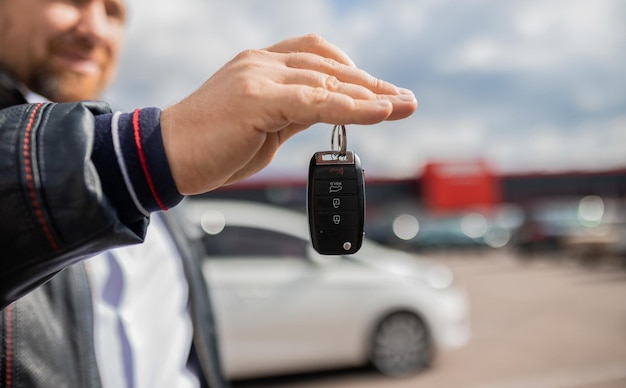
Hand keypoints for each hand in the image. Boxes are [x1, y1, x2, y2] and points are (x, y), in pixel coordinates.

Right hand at [160, 34, 416, 194]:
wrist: (166, 156)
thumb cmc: (212, 145)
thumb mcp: (263, 125)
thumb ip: (294, 113)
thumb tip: (329, 114)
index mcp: (261, 65)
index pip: (318, 57)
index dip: (354, 74)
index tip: (383, 93)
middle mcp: (262, 63)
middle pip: (330, 65)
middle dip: (373, 84)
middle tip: (406, 100)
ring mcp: (259, 77)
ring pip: (327, 82)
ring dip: (371, 95)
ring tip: (403, 106)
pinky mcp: (258, 100)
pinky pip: (316, 102)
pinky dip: (352, 107)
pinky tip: (380, 113)